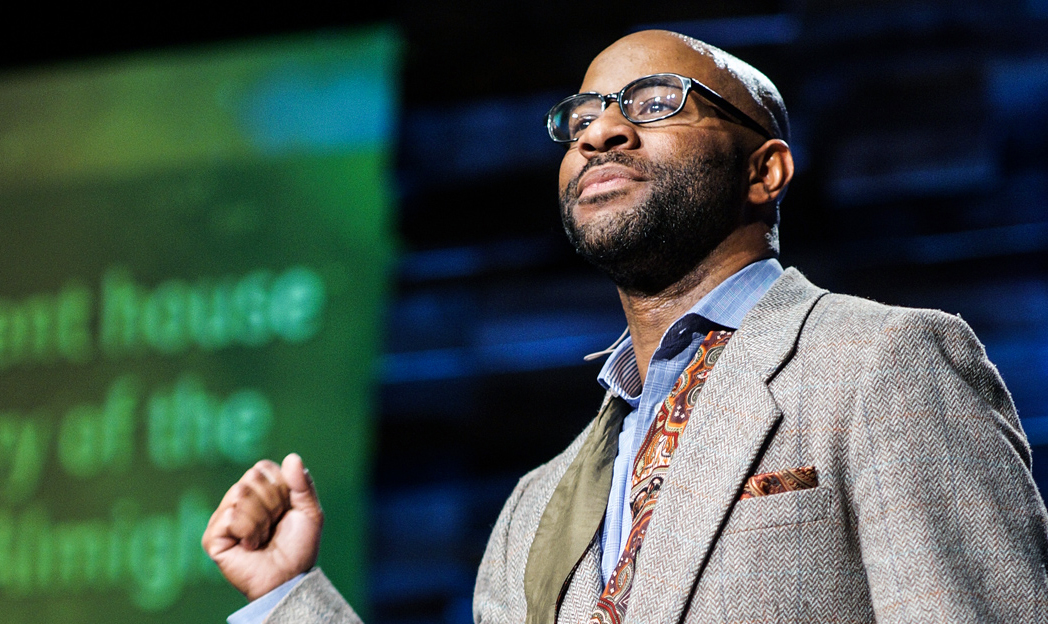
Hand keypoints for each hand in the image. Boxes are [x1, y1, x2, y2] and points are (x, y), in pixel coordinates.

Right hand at [202, 453, 323, 600]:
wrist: (289, 578)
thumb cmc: (298, 547)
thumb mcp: (310, 511)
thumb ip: (303, 484)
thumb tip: (292, 457)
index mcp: (258, 491)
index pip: (263, 467)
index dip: (281, 488)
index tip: (286, 510)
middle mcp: (237, 501)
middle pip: (251, 477)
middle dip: (272, 503)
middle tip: (273, 526)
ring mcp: (223, 518)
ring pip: (240, 494)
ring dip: (262, 520)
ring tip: (262, 538)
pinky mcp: (212, 537)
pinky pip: (231, 517)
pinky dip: (249, 532)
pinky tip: (250, 546)